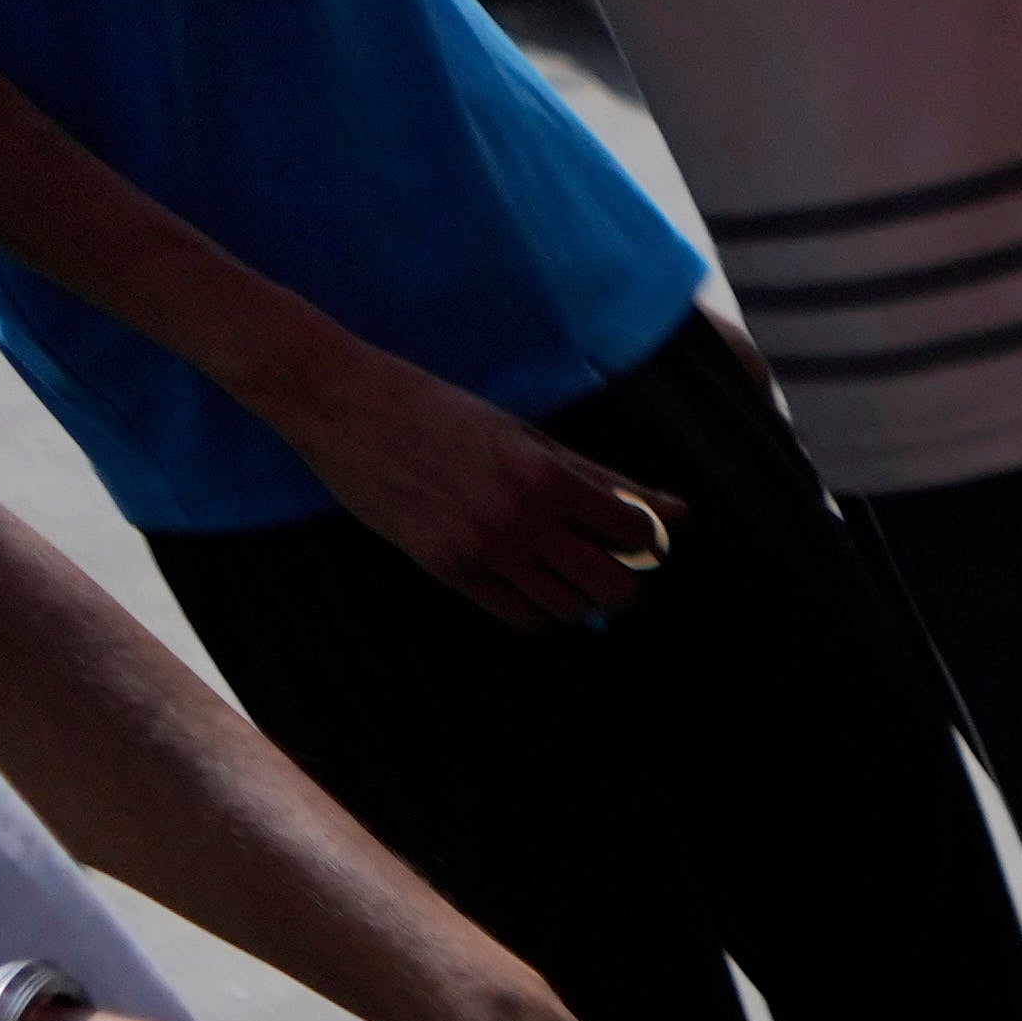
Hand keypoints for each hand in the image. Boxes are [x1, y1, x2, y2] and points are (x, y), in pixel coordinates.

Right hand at [287, 351, 673, 628]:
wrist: (343, 404)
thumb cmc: (440, 411)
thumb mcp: (527, 436)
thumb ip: (602, 479)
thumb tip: (678, 512)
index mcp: (545, 476)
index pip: (634, 533)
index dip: (644, 536)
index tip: (631, 530)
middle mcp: (520, 520)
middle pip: (614, 587)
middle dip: (624, 578)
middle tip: (610, 560)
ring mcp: (483, 551)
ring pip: (570, 609)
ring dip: (580, 594)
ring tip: (565, 565)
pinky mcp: (448, 570)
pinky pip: (520, 616)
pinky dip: (538, 606)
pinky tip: (529, 577)